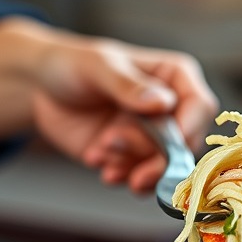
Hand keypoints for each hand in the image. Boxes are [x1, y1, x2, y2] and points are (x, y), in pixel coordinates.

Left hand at [0, 18, 218, 192]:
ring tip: (100, 152)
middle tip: (116, 149)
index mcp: (175, 78)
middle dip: (153, 155)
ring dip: (131, 166)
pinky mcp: (132, 157)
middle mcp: (171, 110)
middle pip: (185, 144)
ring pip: (163, 166)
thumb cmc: (73, 64)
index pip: (200, 106)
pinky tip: (97, 161)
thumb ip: (129, 86)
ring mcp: (152, 136)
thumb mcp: (98, 68)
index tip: (167, 141)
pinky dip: (120, 175)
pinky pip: (140, 178)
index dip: (188, 127)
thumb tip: (162, 103)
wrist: (41, 88)